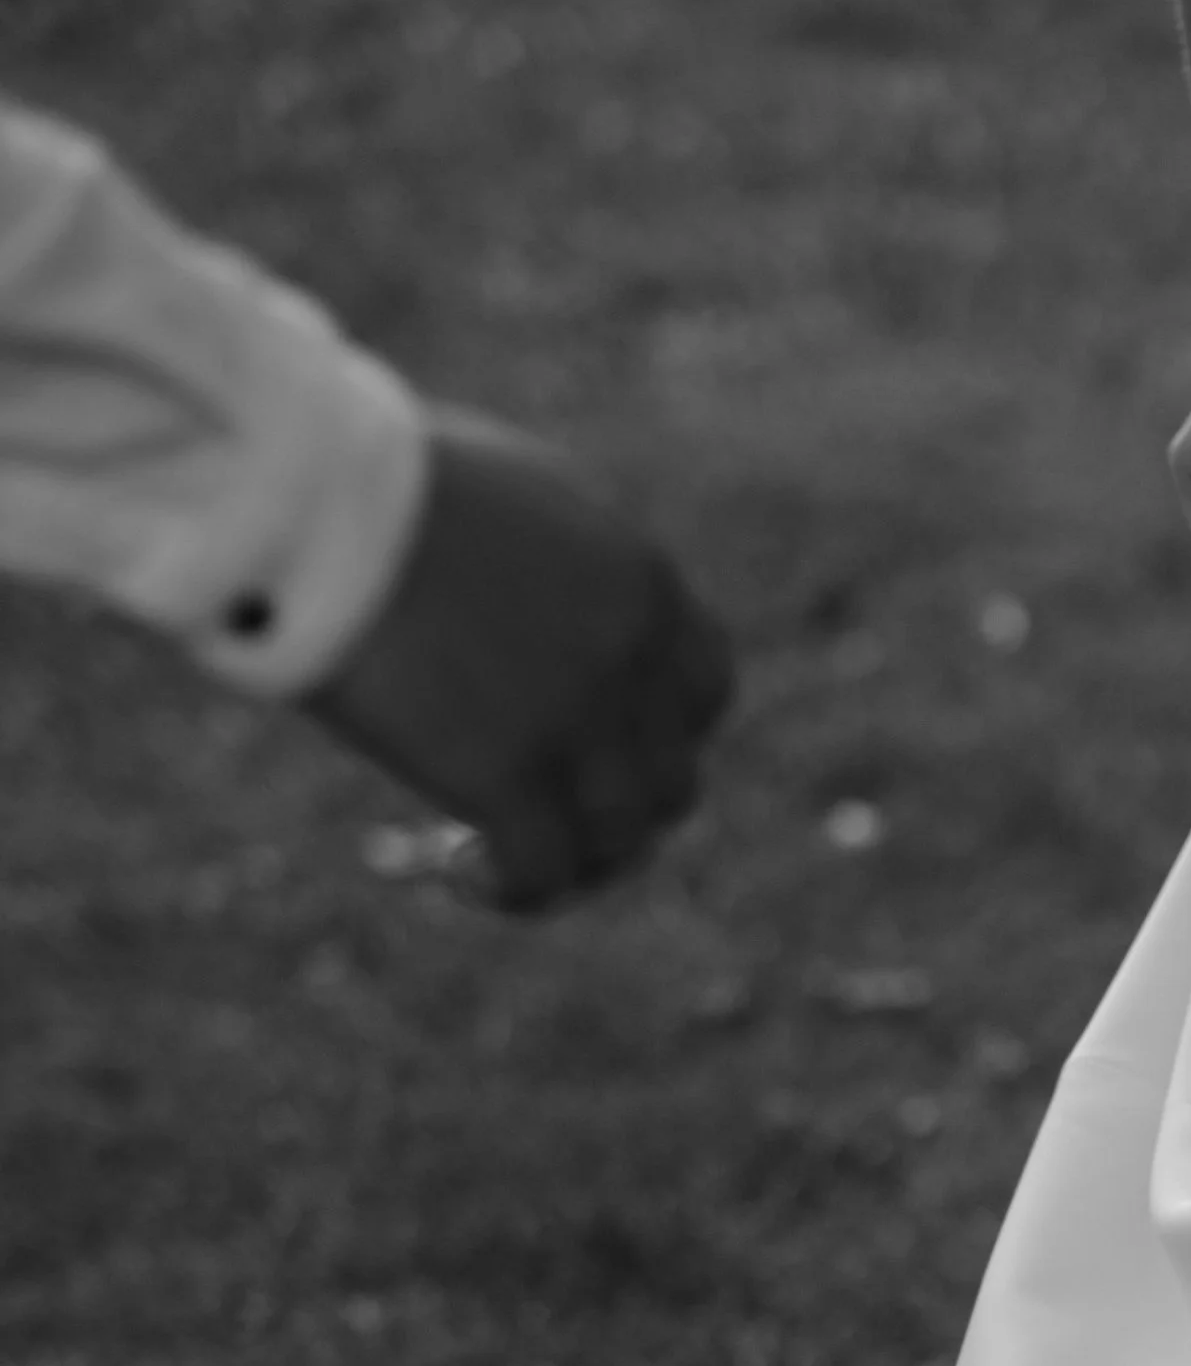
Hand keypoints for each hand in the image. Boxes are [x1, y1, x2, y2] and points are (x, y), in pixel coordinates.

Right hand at [307, 404, 734, 912]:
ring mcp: (575, 720)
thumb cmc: (376, 475)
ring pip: (617, 844)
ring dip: (557, 864)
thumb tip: (533, 635)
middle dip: (605, 814)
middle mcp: (630, 655)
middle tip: (525, 815)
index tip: (593, 749)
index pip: (705, 692)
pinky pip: (541, 875)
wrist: (311, 487)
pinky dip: (503, 890)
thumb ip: (559, 579)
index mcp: (642, 580)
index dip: (658, 737)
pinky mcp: (505, 773)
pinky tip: (431, 866)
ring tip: (464, 850)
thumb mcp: (512, 507)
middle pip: (668, 785)